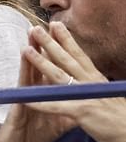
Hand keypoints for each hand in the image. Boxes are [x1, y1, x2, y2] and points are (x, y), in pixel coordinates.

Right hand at [0, 25, 77, 141]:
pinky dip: (24, 71)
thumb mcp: (60, 122)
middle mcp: (34, 89)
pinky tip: (24, 58)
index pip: (55, 68)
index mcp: (46, 91)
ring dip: (31, 51)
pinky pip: (22, 84)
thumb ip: (71, 110)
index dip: (60, 52)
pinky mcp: (18, 102)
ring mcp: (24, 94)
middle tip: (47, 25)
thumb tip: (87, 104)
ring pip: (29, 68)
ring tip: (31, 35)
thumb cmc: (35, 133)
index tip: (65, 35)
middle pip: (41, 63)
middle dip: (45, 44)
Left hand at [20, 22, 125, 141]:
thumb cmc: (119, 117)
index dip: (66, 39)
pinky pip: (57, 105)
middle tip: (34, 28)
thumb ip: (92, 84)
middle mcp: (90, 82)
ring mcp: (85, 95)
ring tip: (26, 50)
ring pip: (59, 75)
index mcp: (94, 77)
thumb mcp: (104, 94)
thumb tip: (85, 75)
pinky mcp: (82, 111)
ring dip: (41, 62)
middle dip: (49, 42)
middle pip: (66, 58)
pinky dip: (41, 102)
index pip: (78, 54)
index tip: (54, 24)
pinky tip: (27, 98)